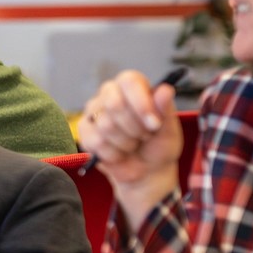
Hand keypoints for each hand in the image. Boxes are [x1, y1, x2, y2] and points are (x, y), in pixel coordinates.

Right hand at [79, 70, 182, 226]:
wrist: (145, 172)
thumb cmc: (158, 146)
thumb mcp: (169, 130)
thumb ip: (166, 109)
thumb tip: (165, 89)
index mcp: (133, 85)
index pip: (129, 81)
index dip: (141, 104)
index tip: (154, 125)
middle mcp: (110, 92)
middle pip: (114, 104)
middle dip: (134, 128)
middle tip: (144, 137)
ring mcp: (94, 110)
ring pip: (105, 125)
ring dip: (126, 143)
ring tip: (133, 145)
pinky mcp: (83, 129)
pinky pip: (95, 141)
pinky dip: (113, 153)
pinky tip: (119, 153)